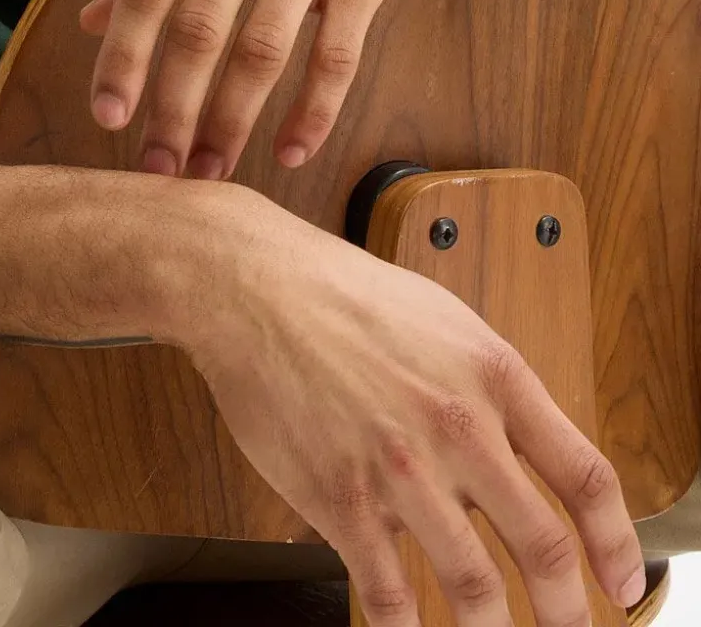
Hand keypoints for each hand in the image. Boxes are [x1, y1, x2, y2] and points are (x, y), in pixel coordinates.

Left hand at [80, 0, 471, 176]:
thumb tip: (88, 21)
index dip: (122, 55)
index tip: (106, 116)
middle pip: (201, 27)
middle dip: (173, 108)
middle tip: (157, 172)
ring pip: (266, 49)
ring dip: (233, 120)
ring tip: (211, 172)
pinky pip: (338, 54)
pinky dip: (313, 111)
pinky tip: (289, 149)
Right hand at [185, 193, 647, 626]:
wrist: (255, 286)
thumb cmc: (344, 295)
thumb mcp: (446, 321)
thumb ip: (492, 391)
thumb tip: (524, 457)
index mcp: (494, 376)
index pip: (586, 476)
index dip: (617, 544)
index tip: (625, 582)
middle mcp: (457, 424)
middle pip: (543, 546)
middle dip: (568, 611)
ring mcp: (400, 467)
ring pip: (474, 585)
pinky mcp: (341, 497)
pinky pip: (390, 592)